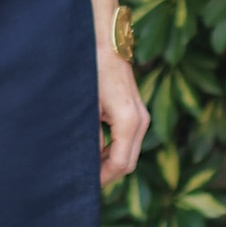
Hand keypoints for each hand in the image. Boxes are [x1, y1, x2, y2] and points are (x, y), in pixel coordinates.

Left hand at [98, 48, 147, 189]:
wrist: (106, 41)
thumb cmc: (92, 70)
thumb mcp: (87, 106)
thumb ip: (89, 135)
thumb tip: (86, 162)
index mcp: (130, 122)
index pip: (121, 164)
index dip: (103, 178)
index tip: (85, 185)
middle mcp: (141, 120)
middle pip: (129, 162)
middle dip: (108, 173)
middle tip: (84, 180)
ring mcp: (141, 115)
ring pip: (130, 152)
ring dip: (110, 161)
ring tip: (87, 166)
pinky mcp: (136, 111)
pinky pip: (128, 139)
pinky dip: (114, 148)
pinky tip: (95, 149)